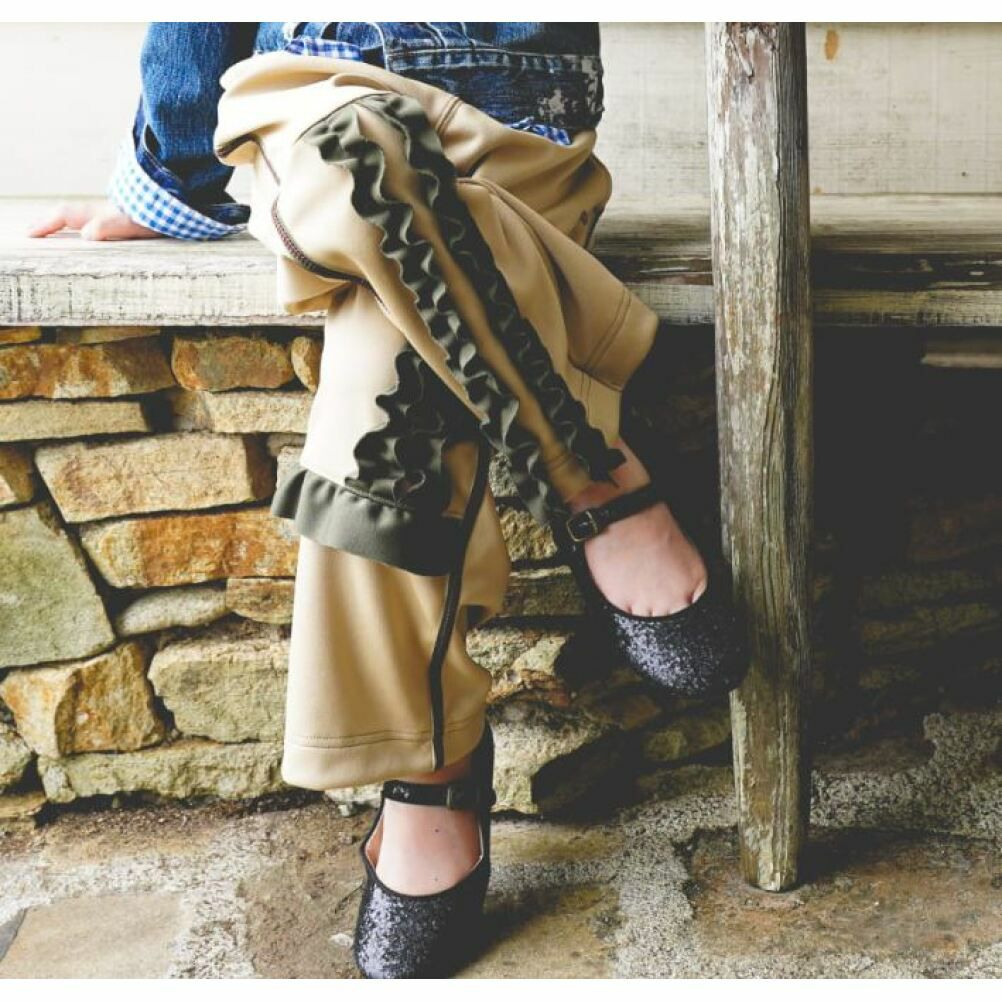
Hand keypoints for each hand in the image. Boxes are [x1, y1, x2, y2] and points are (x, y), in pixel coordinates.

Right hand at [26, 201, 159, 240]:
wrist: (172, 204)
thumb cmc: (151, 217)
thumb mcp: (128, 225)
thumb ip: (106, 227)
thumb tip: (85, 234)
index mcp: (97, 214)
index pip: (64, 216)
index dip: (45, 224)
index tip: (29, 234)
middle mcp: (101, 213)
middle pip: (68, 214)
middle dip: (48, 222)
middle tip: (31, 231)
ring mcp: (112, 215)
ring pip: (80, 217)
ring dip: (63, 223)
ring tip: (51, 231)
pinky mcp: (124, 220)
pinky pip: (94, 222)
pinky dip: (81, 226)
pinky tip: (85, 232)